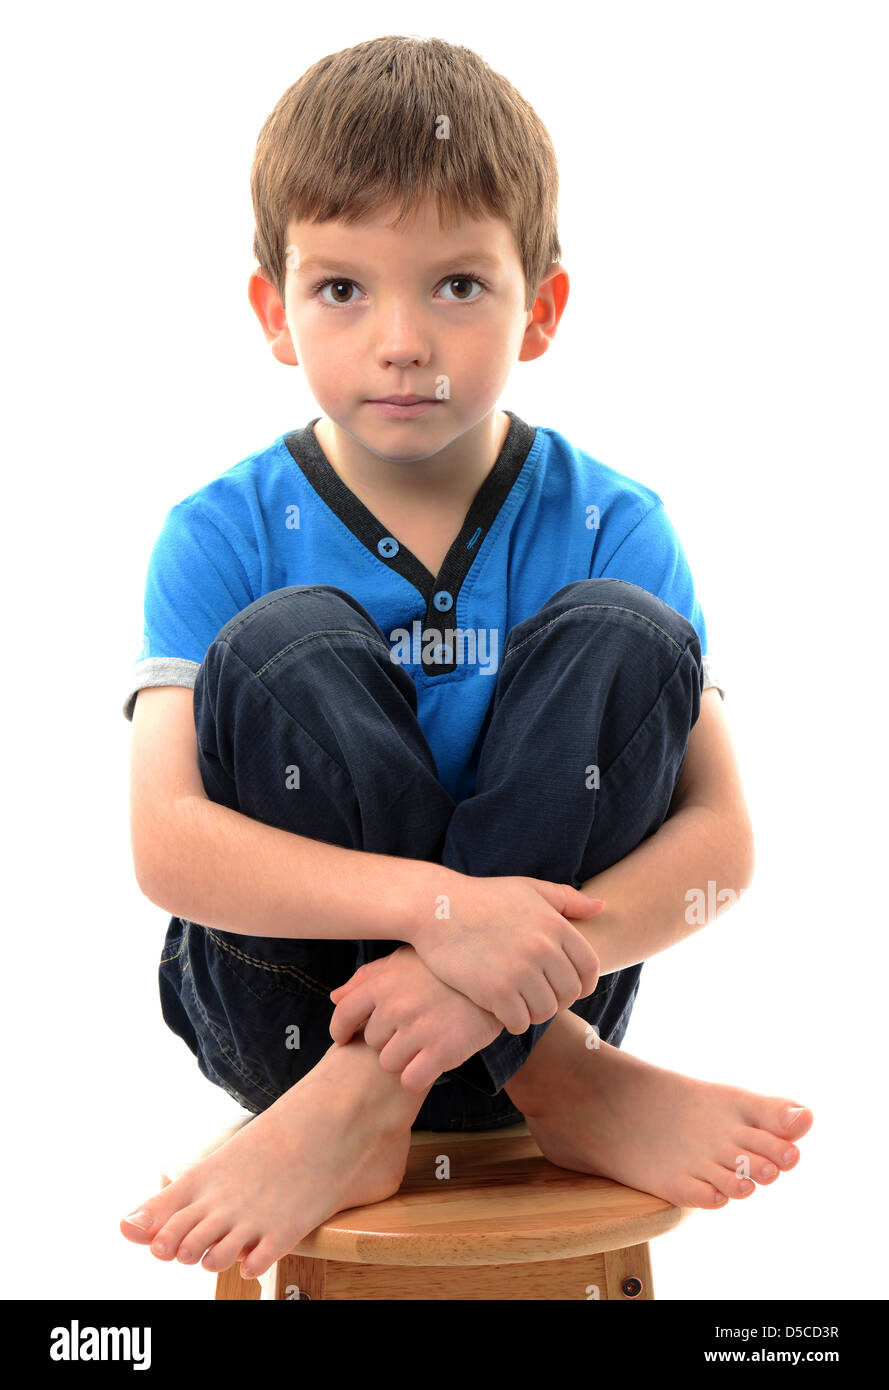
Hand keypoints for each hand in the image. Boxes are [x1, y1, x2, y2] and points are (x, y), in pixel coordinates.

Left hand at [328, 945, 502, 1092]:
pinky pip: (411, 1080)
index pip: (344, 1014)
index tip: (346, 1038)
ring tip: (424, 1041)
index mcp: (384, 982)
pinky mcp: (442, 1051)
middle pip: (372, 1042)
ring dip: (404, 1058)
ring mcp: (419, 1029)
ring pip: (389, 1063)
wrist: (497, 979)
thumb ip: (367, 978)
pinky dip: (419, 1076)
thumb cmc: (445, 970)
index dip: (342, 1030)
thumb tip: (335, 998)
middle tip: (412, 1026)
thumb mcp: (404, 961)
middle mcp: (397, 1005)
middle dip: (387, 1038)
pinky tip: (432, 1060)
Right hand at [409, 874, 602, 1034]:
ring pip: (545, 1012)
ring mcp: (519, 971)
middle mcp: (542, 948)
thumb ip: (567, 899)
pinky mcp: (495, 991)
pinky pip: (519, 1022)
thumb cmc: (483, 897)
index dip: (583, 983)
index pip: (590, 968)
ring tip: (519, 1003)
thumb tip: (601, 907)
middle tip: (537, 997)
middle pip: (569, 994)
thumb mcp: (528, 889)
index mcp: (555, 925)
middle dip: (556, 1000)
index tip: (568, 988)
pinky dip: (513, 1021)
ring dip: (534, 1013)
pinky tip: (501, 1010)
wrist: (436, 908)